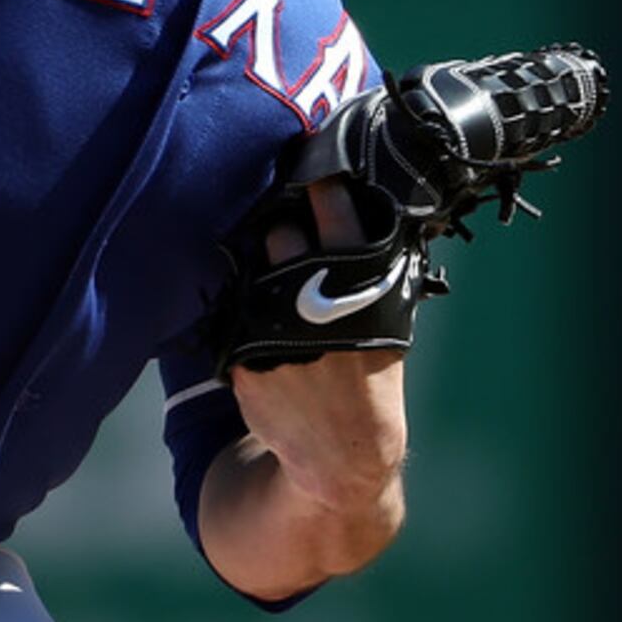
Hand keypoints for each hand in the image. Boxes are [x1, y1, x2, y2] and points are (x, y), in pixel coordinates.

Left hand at [226, 178, 409, 515]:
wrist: (342, 455)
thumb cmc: (367, 380)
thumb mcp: (386, 324)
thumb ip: (372, 272)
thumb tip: (356, 207)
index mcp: (364, 289)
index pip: (337, 210)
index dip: (321, 183)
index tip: (312, 166)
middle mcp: (322, 305)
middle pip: (281, 236)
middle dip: (281, 234)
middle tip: (287, 242)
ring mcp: (280, 331)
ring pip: (253, 271)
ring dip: (260, 273)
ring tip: (276, 294)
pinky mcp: (245, 358)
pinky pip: (235, 313)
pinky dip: (243, 314)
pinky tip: (260, 331)